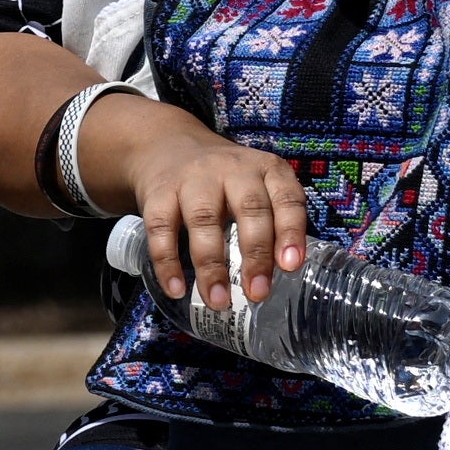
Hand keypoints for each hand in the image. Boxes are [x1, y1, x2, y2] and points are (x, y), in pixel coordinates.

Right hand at [127, 113, 313, 315]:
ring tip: (218, 300)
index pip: (286, 198)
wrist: (168, 149)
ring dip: (212, 265)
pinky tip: (176, 289)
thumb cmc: (224, 181)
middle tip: (257, 293)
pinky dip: (167, 262)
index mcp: (266, 169)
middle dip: (255, 255)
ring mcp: (193, 180)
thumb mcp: (255, 186)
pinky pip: (161, 230)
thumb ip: (269, 220)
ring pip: (204, 221)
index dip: (290, 232)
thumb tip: (277, 274)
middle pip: (249, 210)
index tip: (290, 266)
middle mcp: (233, 170)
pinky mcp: (159, 193)